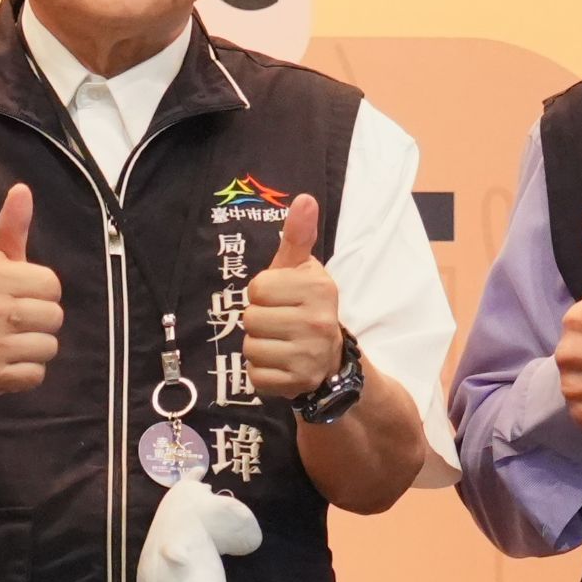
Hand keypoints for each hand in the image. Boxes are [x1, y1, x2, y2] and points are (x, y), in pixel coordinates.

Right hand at [0, 182, 63, 396]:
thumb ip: (12, 228)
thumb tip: (22, 190)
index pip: (52, 284)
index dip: (42, 291)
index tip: (20, 295)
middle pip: (55, 317)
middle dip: (41, 321)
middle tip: (16, 322)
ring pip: (49, 347)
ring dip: (35, 348)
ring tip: (12, 342)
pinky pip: (36, 375)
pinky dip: (27, 373)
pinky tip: (8, 363)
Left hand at [240, 193, 344, 403]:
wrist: (331, 357)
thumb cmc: (306, 305)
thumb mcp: (302, 269)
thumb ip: (298, 235)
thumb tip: (304, 199)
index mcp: (318, 288)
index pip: (257, 287)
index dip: (263, 293)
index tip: (282, 299)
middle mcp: (318, 322)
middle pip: (251, 318)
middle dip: (259, 321)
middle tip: (281, 323)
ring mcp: (309, 356)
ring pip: (250, 347)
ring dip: (259, 346)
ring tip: (280, 343)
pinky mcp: (298, 383)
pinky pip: (255, 376)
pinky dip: (262, 372)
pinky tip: (281, 364)